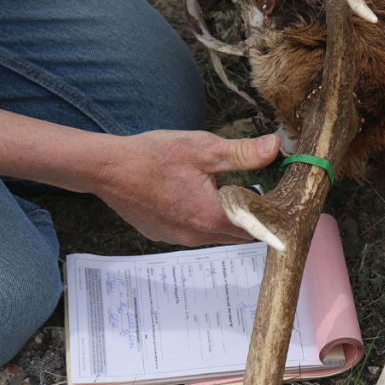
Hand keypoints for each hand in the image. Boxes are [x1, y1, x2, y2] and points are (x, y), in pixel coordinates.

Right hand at [89, 130, 280, 246]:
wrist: (107, 168)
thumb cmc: (153, 156)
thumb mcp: (204, 149)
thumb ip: (243, 153)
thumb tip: (275, 147)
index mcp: (211, 216)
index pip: (255, 227)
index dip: (269, 213)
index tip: (277, 196)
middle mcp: (195, 235)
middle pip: (237, 234)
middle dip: (250, 217)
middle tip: (259, 192)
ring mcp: (176, 238)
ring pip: (214, 234)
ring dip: (225, 217)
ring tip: (230, 192)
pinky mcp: (161, 234)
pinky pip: (192, 232)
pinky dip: (201, 218)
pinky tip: (195, 196)